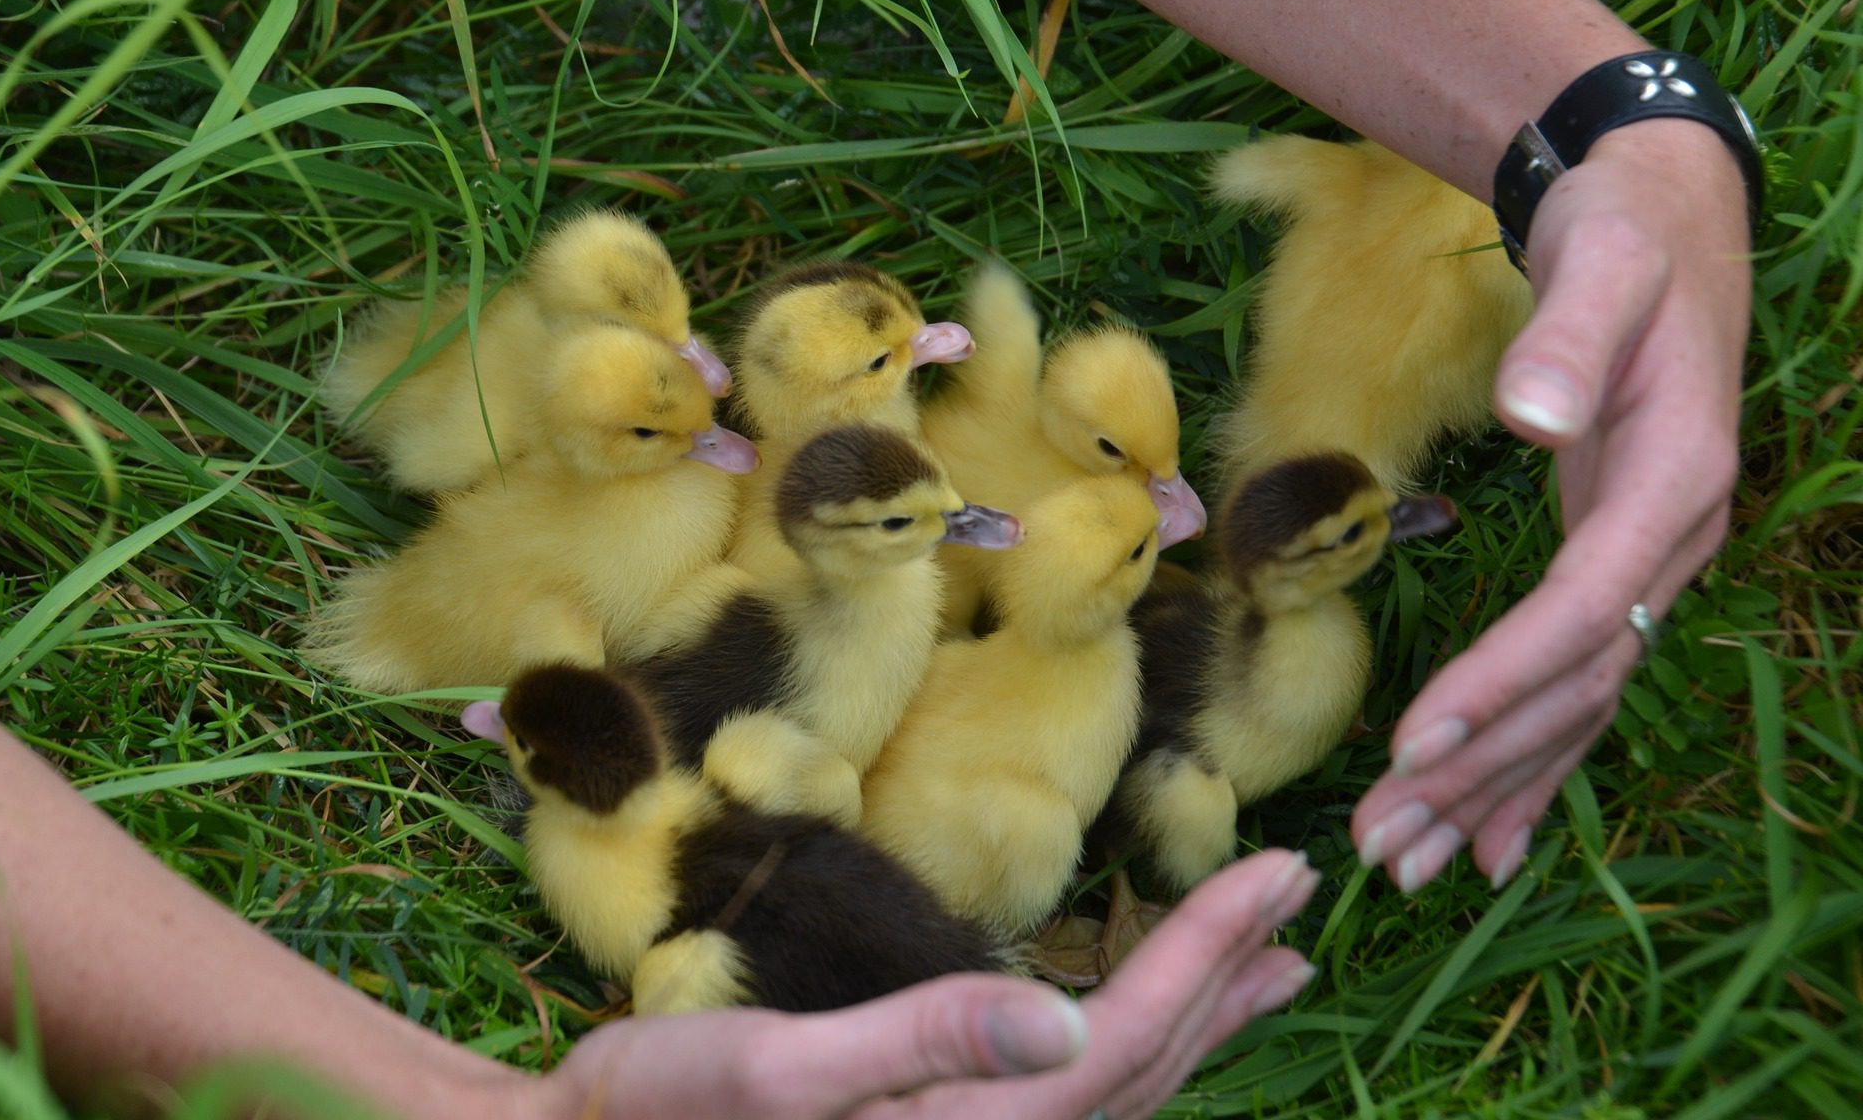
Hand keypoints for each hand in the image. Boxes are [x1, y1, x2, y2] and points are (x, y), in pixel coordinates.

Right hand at [523, 849, 1318, 1119]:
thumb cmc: (666, 1111)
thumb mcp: (781, 1069)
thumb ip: (924, 1045)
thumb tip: (1065, 1027)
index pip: (1128, 1037)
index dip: (1211, 949)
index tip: (1281, 871)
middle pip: (1148, 1067)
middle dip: (1228, 974)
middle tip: (1301, 895)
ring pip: (1123, 1090)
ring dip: (1197, 1015)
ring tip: (1265, 964)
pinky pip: (1075, 1099)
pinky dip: (1133, 1046)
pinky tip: (1135, 1021)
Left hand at [1352, 117, 1750, 891]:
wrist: (1662, 215)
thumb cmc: (1624, 234)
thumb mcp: (1601, 258)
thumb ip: (1572, 330)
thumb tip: (1535, 414)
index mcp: (1674, 476)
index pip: (1585, 606)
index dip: (1504, 679)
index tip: (1414, 743)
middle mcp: (1674, 537)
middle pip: (1578, 680)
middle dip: (1481, 765)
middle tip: (1387, 841)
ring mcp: (1653, 559)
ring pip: (1579, 699)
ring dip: (1497, 784)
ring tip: (1413, 860)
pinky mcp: (1620, 562)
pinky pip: (1583, 680)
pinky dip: (1537, 759)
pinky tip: (1492, 832)